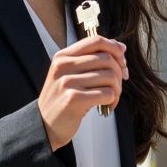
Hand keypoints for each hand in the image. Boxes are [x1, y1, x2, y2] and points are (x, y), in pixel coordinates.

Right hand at [37, 35, 127, 149]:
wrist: (44, 125)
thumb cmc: (63, 98)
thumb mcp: (70, 74)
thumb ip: (91, 59)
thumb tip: (121, 47)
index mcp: (63, 56)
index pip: (96, 41)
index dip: (115, 48)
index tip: (122, 62)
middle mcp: (63, 66)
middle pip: (107, 59)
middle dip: (119, 73)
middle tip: (117, 86)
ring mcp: (67, 82)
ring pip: (110, 76)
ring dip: (117, 89)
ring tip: (111, 98)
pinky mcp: (73, 99)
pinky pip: (107, 93)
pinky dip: (113, 101)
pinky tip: (107, 106)